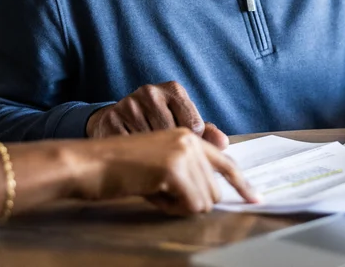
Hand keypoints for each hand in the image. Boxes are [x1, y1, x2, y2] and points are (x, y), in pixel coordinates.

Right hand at [72, 128, 258, 215]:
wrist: (89, 163)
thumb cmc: (117, 168)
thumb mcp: (157, 163)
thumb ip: (186, 170)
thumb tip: (213, 194)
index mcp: (186, 136)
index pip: (225, 162)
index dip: (242, 184)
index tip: (255, 199)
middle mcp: (189, 140)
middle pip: (214, 190)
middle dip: (190, 202)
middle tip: (161, 194)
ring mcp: (183, 152)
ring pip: (204, 200)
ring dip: (179, 206)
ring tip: (153, 191)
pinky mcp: (174, 169)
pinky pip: (190, 205)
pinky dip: (170, 209)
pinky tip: (151, 194)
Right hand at [87, 81, 228, 148]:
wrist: (110, 122)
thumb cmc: (151, 125)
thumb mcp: (179, 122)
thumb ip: (203, 133)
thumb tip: (224, 142)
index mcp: (173, 89)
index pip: (194, 127)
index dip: (189, 147)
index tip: (178, 149)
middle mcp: (151, 92)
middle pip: (174, 137)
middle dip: (171, 155)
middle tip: (164, 160)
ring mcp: (128, 105)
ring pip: (152, 146)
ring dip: (153, 160)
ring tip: (148, 158)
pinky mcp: (110, 121)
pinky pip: (131, 151)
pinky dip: (135, 162)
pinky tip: (133, 159)